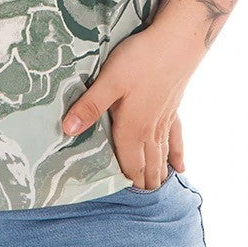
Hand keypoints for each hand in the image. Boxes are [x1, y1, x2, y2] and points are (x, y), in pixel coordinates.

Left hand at [61, 27, 192, 189]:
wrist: (177, 42)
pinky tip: (181, 167)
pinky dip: (176, 155)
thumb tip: (67, 130)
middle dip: (143, 185)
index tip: (122, 200)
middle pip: (147, 165)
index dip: (125, 183)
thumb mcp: (108, 81)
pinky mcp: (173, 107)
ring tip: (156, 192)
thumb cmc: (140, 60)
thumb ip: (89, 106)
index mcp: (133, 128)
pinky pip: (176, 138)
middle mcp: (150, 130)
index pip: (129, 165)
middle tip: (139, 203)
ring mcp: (164, 119)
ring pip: (161, 155)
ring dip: (158, 174)